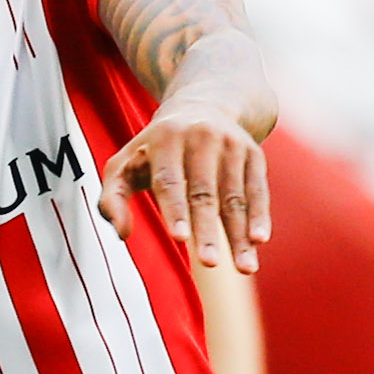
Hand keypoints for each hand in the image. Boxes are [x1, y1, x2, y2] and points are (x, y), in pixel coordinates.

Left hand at [98, 105, 271, 274]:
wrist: (204, 105)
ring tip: (244, 268)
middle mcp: (201, 138)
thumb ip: (113, 198)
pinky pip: (258, 190)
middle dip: (207, 230)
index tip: (179, 239)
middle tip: (209, 263)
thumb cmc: (155, 149)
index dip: (174, 210)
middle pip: (204, 192)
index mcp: (166, 140)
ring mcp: (231, 144)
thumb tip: (122, 234)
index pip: (169, 180)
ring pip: (235, 196)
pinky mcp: (254, 153)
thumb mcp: (126, 164)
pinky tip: (260, 240)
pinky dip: (260, 216)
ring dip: (239, 235)